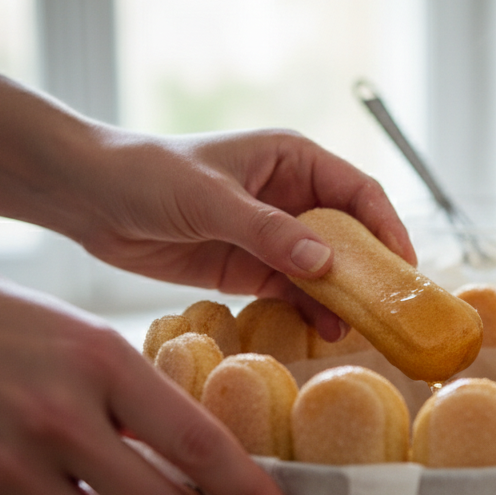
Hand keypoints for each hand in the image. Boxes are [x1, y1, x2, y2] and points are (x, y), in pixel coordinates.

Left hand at [64, 127, 417, 339]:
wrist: (90, 199)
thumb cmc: (149, 175)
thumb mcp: (211, 199)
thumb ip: (268, 232)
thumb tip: (325, 264)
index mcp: (293, 160)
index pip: (359, 193)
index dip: (387, 228)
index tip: (404, 266)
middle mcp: (292, 197)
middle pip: (350, 236)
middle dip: (371, 271)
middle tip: (392, 309)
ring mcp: (273, 237)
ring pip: (325, 271)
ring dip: (342, 299)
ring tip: (356, 331)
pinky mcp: (250, 270)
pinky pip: (294, 293)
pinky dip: (310, 313)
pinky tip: (321, 334)